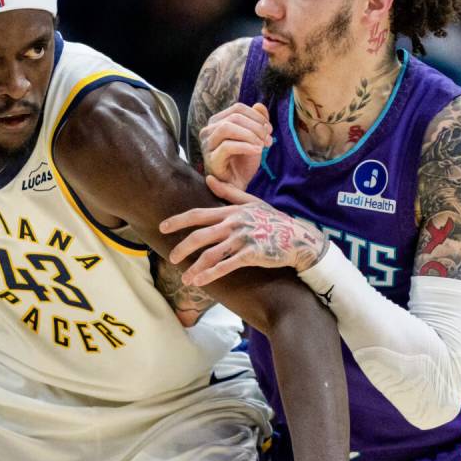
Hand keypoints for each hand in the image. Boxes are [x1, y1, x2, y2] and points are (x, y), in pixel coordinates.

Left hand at [160, 176, 326, 285]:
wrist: (298, 237)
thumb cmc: (274, 220)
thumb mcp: (252, 202)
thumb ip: (229, 192)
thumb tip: (209, 179)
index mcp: (231, 211)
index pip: (198, 215)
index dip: (178, 221)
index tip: (162, 227)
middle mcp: (233, 223)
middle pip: (200, 235)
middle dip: (182, 248)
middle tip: (171, 258)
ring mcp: (242, 239)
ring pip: (211, 254)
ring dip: (195, 267)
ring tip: (185, 278)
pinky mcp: (251, 254)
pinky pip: (226, 266)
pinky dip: (211, 274)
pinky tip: (200, 281)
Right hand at [200, 102, 272, 189]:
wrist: (237, 185)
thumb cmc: (243, 161)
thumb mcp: (255, 138)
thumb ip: (257, 121)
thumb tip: (259, 105)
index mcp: (217, 122)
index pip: (237, 109)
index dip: (256, 117)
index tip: (269, 130)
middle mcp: (208, 131)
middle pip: (234, 117)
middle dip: (256, 127)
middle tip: (268, 139)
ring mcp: (207, 145)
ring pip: (227, 128)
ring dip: (250, 135)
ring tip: (263, 145)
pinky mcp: (211, 159)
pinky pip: (227, 146)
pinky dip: (246, 146)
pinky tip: (258, 151)